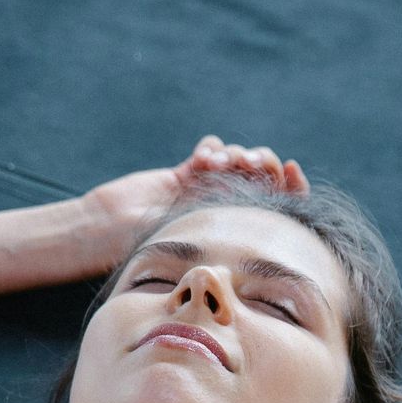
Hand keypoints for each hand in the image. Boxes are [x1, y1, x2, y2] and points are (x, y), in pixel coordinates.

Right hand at [76, 134, 309, 272]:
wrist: (106, 232)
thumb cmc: (149, 254)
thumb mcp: (201, 252)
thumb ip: (236, 241)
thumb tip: (274, 232)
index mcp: (240, 234)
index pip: (282, 208)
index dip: (295, 187)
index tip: (293, 170)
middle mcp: (228, 211)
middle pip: (265, 176)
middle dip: (264, 162)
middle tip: (251, 163)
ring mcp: (207, 191)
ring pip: (240, 158)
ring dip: (235, 154)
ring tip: (218, 164)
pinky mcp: (187, 173)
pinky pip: (212, 149)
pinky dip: (213, 148)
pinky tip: (202, 159)